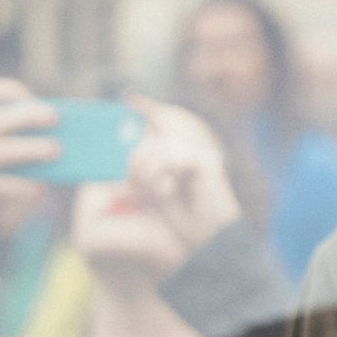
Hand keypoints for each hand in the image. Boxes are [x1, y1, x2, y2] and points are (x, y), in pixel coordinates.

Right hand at [0, 78, 59, 253]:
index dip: (8, 90)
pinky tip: (39, 190)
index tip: (31, 97)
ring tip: (56, 150)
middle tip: (54, 118)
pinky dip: (20, 186)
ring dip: (30, 149)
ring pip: (1, 151)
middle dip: (27, 116)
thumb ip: (2, 135)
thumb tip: (49, 137)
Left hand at [126, 98, 243, 254]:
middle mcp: (192, 147)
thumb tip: (125, 158)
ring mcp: (200, 152)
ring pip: (157, 147)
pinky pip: (170, 155)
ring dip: (147, 172)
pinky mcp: (204, 160)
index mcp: (182, 152)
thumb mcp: (156, 191)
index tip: (129, 98)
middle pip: (151, 137)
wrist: (210, 239)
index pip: (163, 119)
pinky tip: (167, 190)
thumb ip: (143, 172)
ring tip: (155, 192)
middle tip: (140, 186)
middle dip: (136, 162)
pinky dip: (160, 174)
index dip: (148, 108)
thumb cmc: (185, 220)